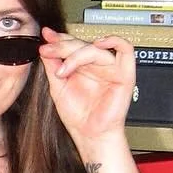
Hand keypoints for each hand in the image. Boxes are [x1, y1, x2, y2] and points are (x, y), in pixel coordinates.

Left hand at [38, 27, 135, 156]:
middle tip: (48, 50)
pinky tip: (97, 45)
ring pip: (97, 48)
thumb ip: (52, 65)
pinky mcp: (124, 76)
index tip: (45, 37)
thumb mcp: (58, 86)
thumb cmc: (78, 116)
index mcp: (83, 66)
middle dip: (62, 46)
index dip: (59, 38)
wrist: (89, 135)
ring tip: (63, 67)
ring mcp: (111, 69)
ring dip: (77, 53)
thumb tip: (46, 45)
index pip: (73, 44)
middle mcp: (97, 65)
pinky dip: (114, 42)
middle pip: (82, 44)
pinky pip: (126, 51)